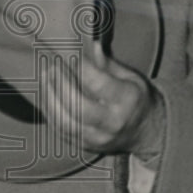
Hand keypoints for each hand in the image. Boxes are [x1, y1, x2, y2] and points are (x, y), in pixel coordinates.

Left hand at [44, 41, 165, 156]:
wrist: (147, 133)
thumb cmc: (136, 99)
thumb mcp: (131, 78)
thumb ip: (108, 64)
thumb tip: (91, 45)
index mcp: (128, 101)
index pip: (98, 84)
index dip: (79, 68)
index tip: (68, 54)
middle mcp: (113, 123)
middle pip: (78, 106)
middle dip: (60, 83)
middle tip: (52, 65)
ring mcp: (99, 138)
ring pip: (65, 122)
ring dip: (50, 98)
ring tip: (46, 78)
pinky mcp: (86, 147)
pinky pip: (61, 131)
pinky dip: (50, 112)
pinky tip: (48, 95)